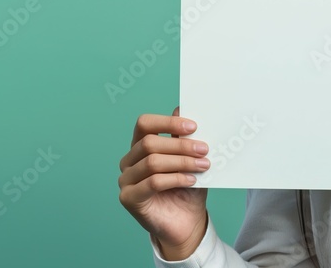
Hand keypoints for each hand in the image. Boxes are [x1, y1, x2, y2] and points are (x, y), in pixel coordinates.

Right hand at [118, 106, 210, 259]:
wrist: (186, 223)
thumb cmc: (186, 189)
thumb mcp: (188, 159)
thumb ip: (182, 137)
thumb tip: (182, 107)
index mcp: (139, 146)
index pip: (144, 124)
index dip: (167, 122)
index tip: (193, 126)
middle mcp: (128, 161)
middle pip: (150, 143)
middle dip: (180, 145)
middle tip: (204, 149)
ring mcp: (126, 180)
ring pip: (152, 162)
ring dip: (182, 162)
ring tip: (203, 165)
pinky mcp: (129, 198)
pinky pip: (152, 182)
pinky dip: (175, 179)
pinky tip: (191, 181)